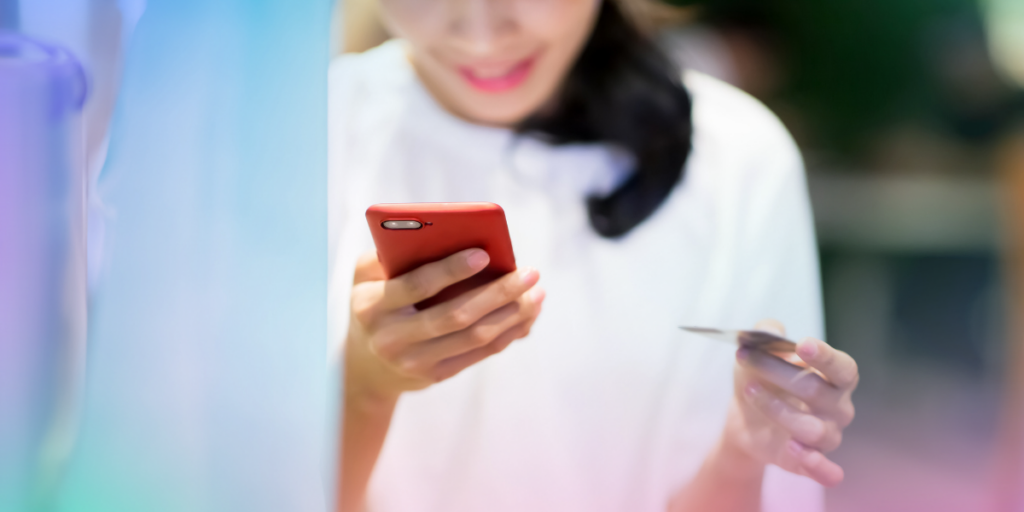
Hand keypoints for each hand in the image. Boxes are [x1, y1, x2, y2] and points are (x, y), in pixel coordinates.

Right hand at [344, 248, 544, 402]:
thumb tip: (442, 238)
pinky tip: (527, 315)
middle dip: (498, 292)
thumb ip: (388, 252)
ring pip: (475, 337)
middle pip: (456, 315)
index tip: (485, 253)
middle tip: (530, 273)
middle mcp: (391, 337)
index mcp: (371, 305)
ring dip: (512, 315)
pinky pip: (479, 353)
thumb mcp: (364, 276)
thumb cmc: (374, 302)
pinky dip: (508, 333)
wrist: (365, 366)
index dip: (451, 270)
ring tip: (537, 294)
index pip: (417, 285)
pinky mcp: (436, 375)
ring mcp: (414, 362)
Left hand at [720, 319, 858, 486]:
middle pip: (816, 391)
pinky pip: (826, 472)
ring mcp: (826, 437)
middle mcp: (838, 408)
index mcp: (835, 379)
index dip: (825, 357)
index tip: (801, 345)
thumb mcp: (757, 351)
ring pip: (811, 428)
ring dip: (775, 408)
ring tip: (749, 391)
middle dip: (776, 371)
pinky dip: (817, 465)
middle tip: (744, 357)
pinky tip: (795, 449)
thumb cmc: (761, 378)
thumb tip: (772, 331)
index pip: (843, 368)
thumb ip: (766, 333)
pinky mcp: (809, 463)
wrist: (743, 417)